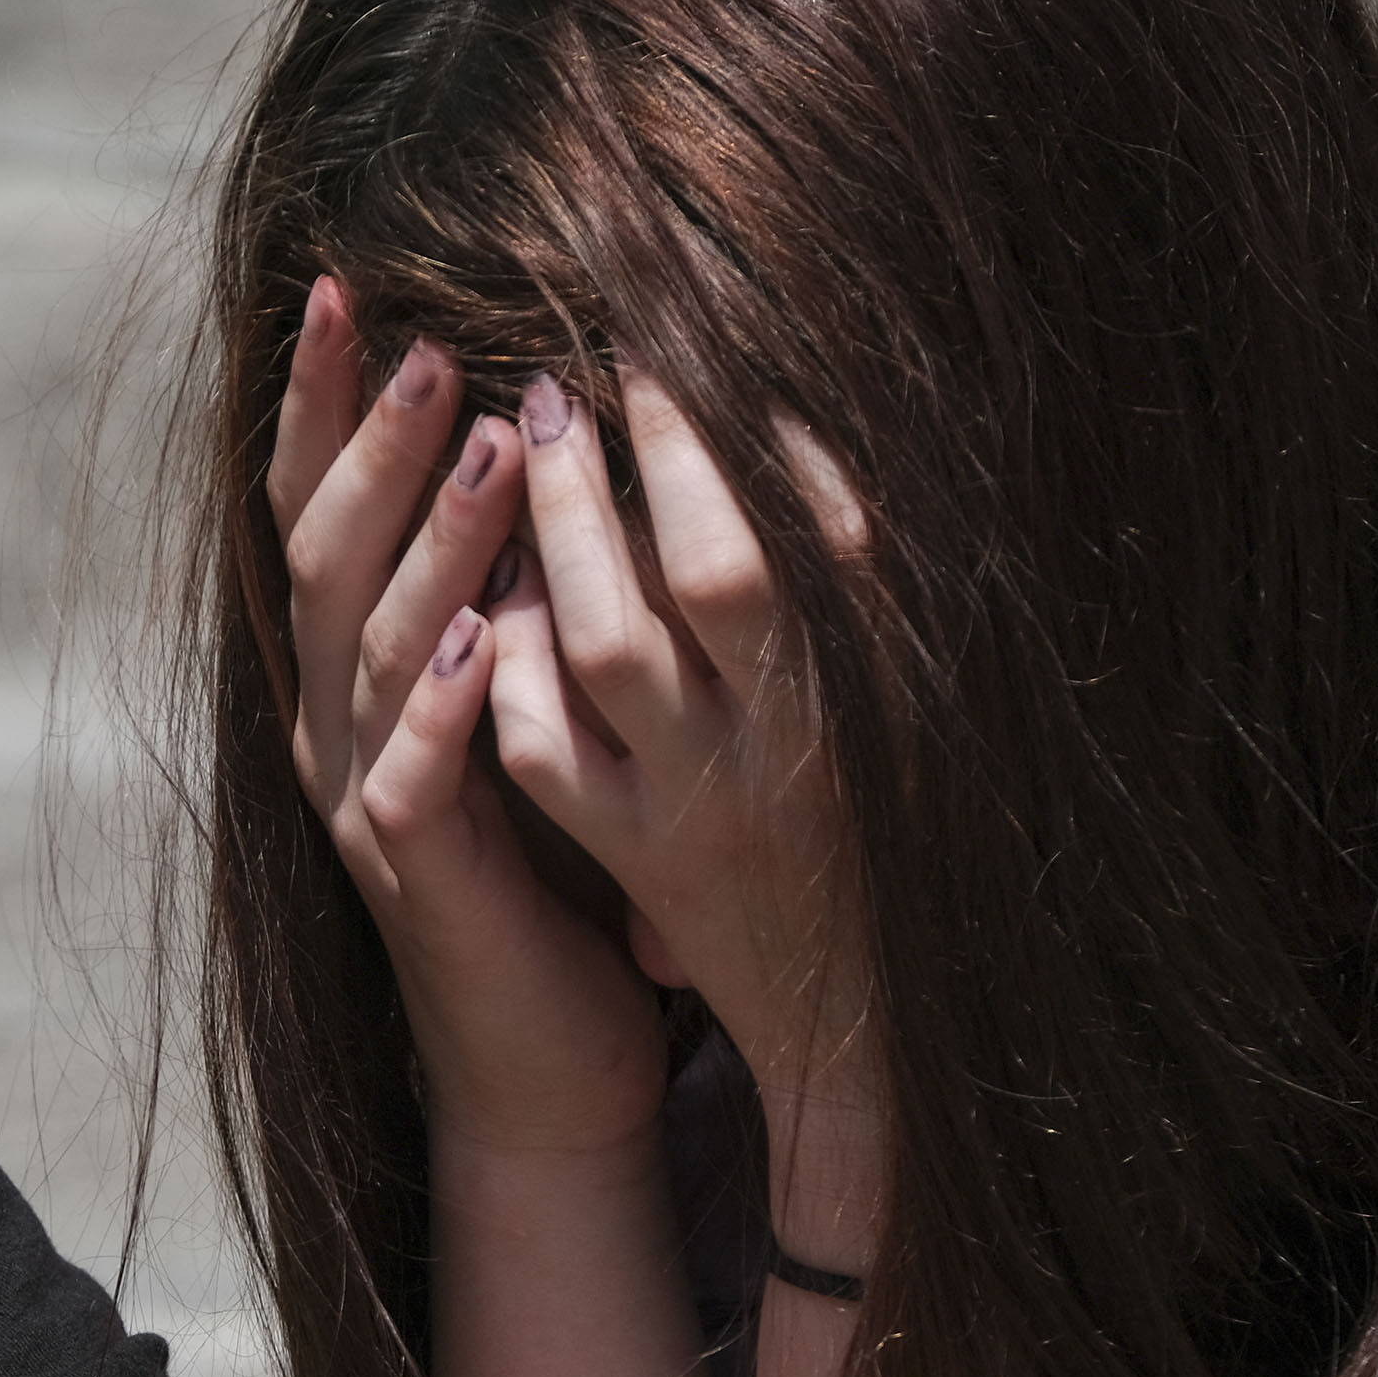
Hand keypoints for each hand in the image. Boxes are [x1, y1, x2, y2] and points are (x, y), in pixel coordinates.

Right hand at [273, 279, 665, 1155]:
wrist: (543, 1054)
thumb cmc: (552, 863)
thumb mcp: (524, 700)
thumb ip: (514, 582)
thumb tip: (548, 422)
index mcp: (350, 672)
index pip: (310, 512)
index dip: (320, 404)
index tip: (346, 285)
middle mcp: (334, 725)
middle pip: (323, 560)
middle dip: (373, 445)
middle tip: (428, 340)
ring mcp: (364, 802)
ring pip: (373, 650)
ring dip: (431, 539)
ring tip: (489, 439)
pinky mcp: (416, 882)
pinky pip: (413, 783)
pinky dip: (442, 710)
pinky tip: (483, 640)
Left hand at [484, 374, 884, 1152]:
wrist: (857, 1025)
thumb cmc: (873, 827)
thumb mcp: (888, 710)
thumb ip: (846, 584)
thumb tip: (783, 426)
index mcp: (874, 693)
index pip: (832, 533)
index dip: (753, 436)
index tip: (685, 351)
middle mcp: (792, 744)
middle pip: (712, 572)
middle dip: (643, 454)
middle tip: (575, 367)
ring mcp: (702, 804)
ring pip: (611, 649)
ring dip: (562, 532)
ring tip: (520, 437)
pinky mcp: (633, 856)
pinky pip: (544, 748)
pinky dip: (508, 660)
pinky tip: (489, 587)